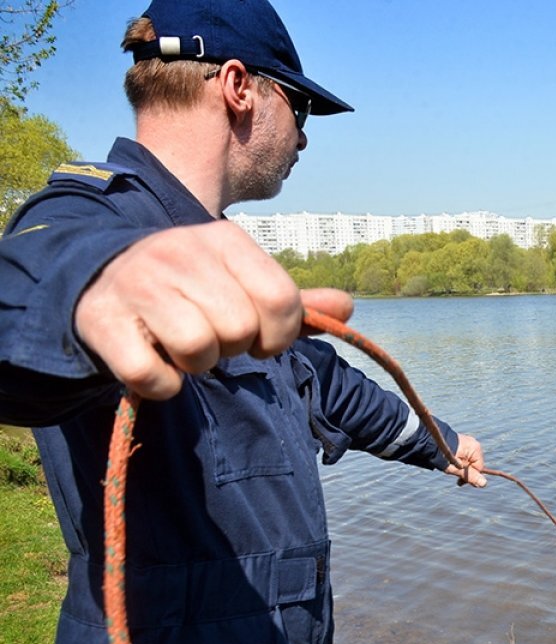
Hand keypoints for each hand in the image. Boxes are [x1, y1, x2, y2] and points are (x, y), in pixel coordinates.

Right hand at [75, 221, 352, 399]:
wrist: (101, 277)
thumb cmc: (189, 289)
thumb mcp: (240, 282)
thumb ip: (292, 301)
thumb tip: (347, 308)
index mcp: (224, 239)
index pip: (281, 301)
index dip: (278, 335)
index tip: (258, 338)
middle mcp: (180, 252)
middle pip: (240, 330)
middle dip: (233, 348)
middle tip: (210, 336)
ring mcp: (138, 284)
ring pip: (199, 351)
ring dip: (196, 366)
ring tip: (181, 346)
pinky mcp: (103, 321)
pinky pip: (153, 376)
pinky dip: (162, 385)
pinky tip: (154, 363)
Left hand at [444, 434, 486, 486]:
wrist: (429, 441)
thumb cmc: (444, 456)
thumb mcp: (457, 469)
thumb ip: (471, 476)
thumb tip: (484, 484)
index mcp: (476, 449)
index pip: (479, 468)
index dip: (470, 477)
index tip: (460, 482)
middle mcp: (474, 444)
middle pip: (475, 464)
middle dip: (466, 472)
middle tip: (455, 477)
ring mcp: (468, 442)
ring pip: (469, 461)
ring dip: (462, 468)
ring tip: (451, 468)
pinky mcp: (461, 442)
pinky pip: (465, 456)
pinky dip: (459, 462)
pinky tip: (451, 463)